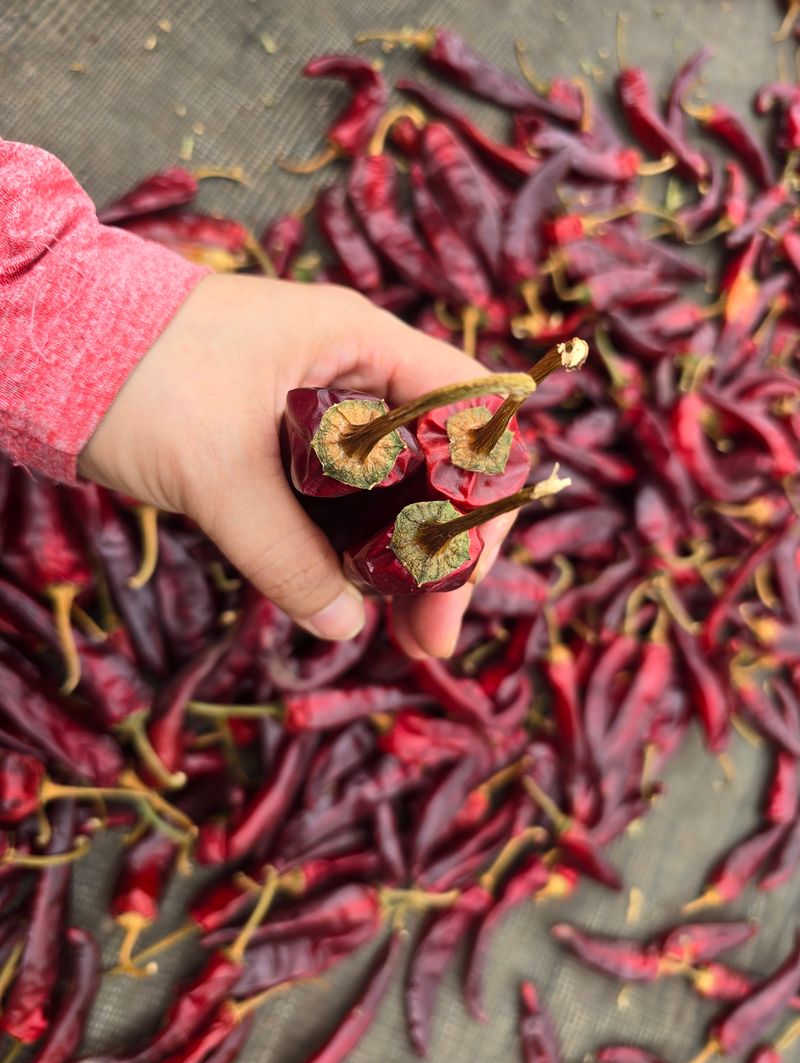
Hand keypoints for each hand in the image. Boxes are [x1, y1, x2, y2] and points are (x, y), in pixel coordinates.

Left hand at [79, 274, 515, 656]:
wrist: (50, 345)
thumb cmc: (139, 376)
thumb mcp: (218, 471)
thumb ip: (285, 554)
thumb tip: (342, 623)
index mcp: (360, 345)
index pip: (466, 411)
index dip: (480, 492)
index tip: (461, 573)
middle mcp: (355, 374)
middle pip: (439, 463)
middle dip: (446, 549)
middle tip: (433, 633)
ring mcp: (321, 411)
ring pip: (393, 490)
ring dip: (405, 559)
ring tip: (407, 634)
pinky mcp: (285, 446)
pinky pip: (342, 502)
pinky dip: (356, 549)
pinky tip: (356, 599)